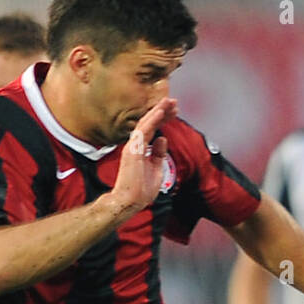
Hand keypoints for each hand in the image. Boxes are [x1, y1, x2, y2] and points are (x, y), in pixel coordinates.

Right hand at [110, 97, 177, 215]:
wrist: (129, 202)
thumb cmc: (141, 190)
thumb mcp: (156, 170)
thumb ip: (159, 154)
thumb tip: (163, 138)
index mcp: (142, 150)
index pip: (154, 130)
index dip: (164, 119)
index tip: (174, 111)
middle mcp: (136, 145)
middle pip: (151, 123)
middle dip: (163, 111)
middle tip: (174, 102)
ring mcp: (133, 146)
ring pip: (147, 123)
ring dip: (159, 111)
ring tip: (170, 102)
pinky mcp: (133, 149)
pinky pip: (144, 130)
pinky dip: (152, 119)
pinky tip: (160, 111)